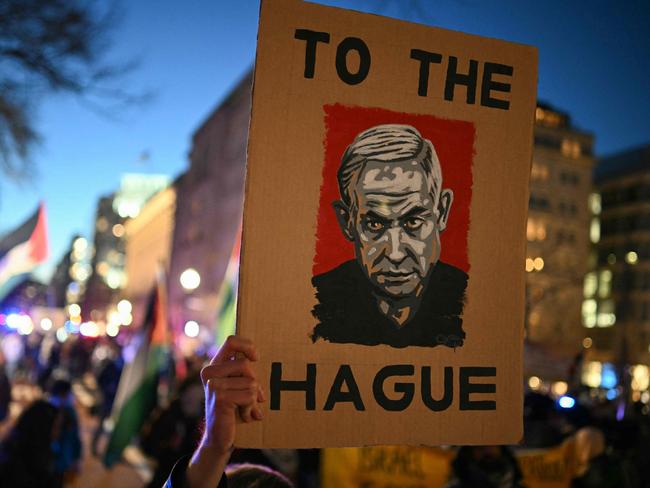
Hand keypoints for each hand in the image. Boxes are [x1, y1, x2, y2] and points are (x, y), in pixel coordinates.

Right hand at [186, 335, 264, 487]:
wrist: (220, 438)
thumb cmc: (233, 410)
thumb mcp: (237, 386)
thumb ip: (243, 372)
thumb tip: (260, 358)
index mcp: (214, 365)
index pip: (231, 341)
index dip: (247, 345)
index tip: (256, 358)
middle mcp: (210, 372)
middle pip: (246, 364)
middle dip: (255, 383)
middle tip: (254, 398)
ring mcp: (213, 384)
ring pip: (250, 382)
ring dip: (253, 399)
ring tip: (245, 409)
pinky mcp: (220, 397)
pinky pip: (249, 395)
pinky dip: (251, 407)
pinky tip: (243, 415)